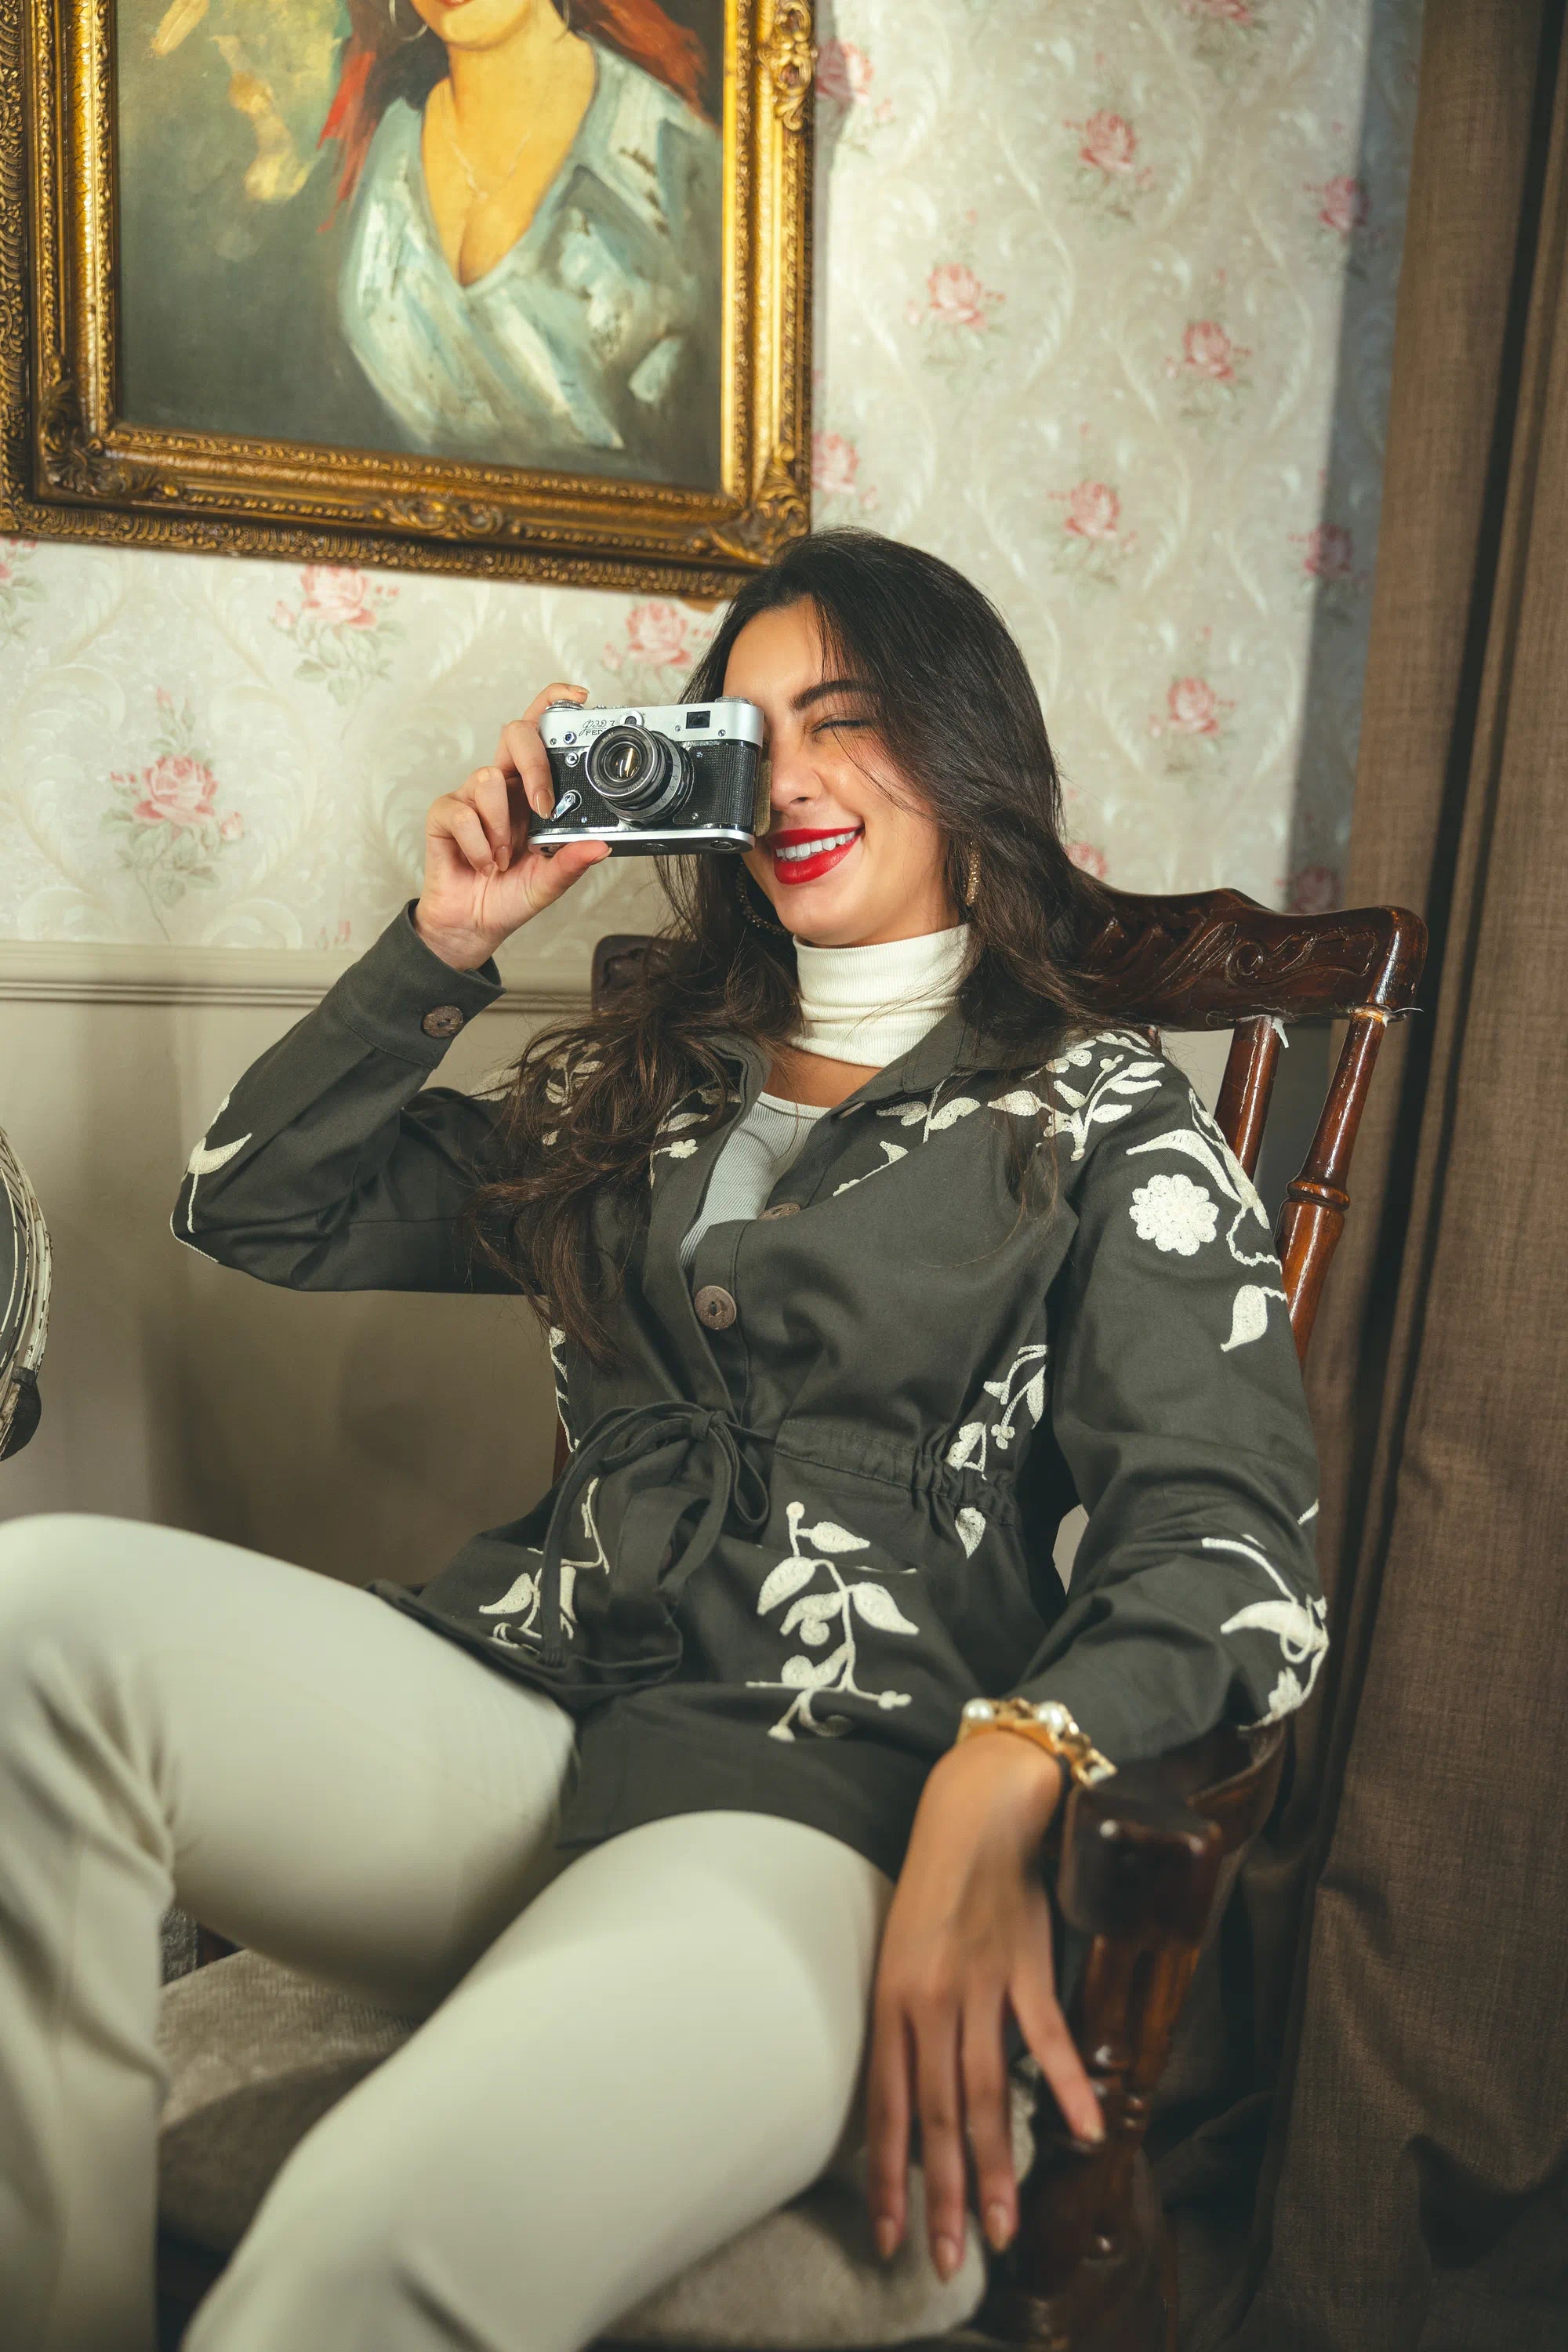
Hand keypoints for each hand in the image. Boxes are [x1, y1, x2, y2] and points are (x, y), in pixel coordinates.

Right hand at [414, 683, 610, 970]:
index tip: (578, 697)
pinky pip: (462, 812)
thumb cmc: (510, 895)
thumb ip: (572, 862)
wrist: (473, 924)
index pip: (540, 733)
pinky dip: (478, 844)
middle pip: (514, 734)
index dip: (553, 705)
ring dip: (501, 827)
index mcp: (531, 790)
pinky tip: (482, 863)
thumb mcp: (550, 882)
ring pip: (489, 778)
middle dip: (533, 763)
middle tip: (543, 806)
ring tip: (502, 858)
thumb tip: (601, 845)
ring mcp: (471, 796)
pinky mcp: (444, 813)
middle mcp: (503, 785)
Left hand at [866, 1733, 1102, 2279]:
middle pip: (935, 2114)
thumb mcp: (901, 1955)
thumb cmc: (932, 1884)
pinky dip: (1065, 2085)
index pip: (884, 2108)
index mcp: (890, 2001)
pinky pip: (1047, 2037)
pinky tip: (1081, 2131)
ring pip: (985, 2092)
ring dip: (995, 2165)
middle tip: (951, 2261)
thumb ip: (910, 2026)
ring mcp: (980, 1985)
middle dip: (943, 2195)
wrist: (973, 1810)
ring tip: (1001, 2228)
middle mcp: (929, 2001)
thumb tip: (916, 2102)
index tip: (890, 2238)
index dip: (888, 2178)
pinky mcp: (1027, 1966)